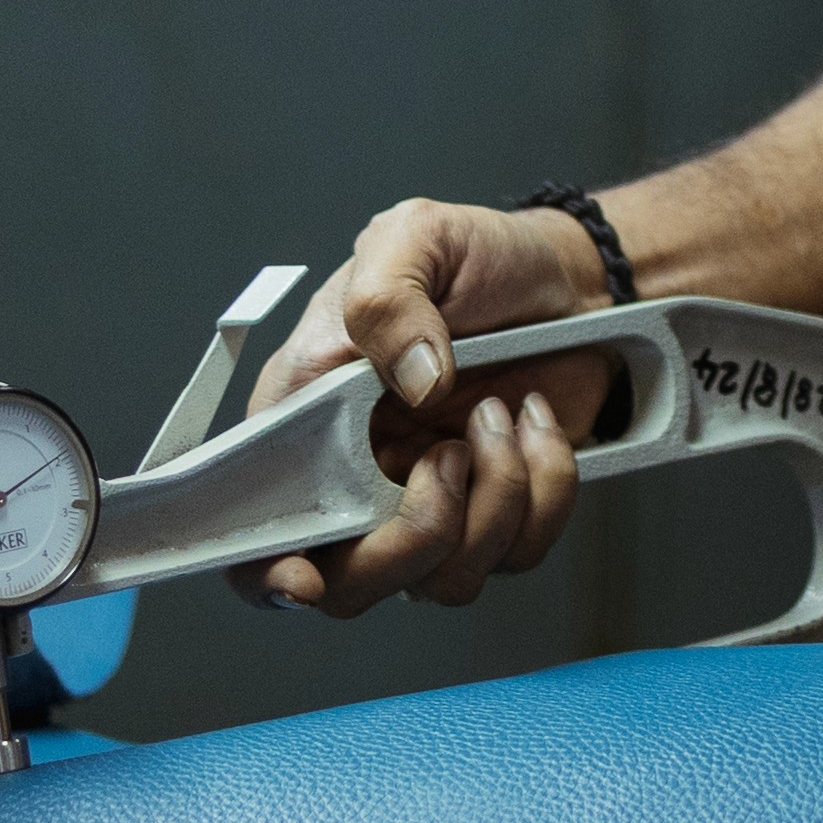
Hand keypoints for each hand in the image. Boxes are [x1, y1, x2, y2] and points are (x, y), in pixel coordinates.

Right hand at [241, 197, 623, 617]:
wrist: (566, 274)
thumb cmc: (472, 258)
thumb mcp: (415, 238)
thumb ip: (389, 298)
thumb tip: (412, 382)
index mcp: (305, 419)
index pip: (256, 526)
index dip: (265, 571)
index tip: (305, 578)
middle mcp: (359, 478)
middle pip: (352, 584)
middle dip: (411, 540)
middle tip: (449, 456)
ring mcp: (429, 503)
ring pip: (444, 581)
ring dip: (491, 501)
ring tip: (498, 413)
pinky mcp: (498, 512)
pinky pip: (519, 553)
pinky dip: (543, 489)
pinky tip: (534, 422)